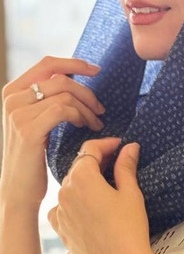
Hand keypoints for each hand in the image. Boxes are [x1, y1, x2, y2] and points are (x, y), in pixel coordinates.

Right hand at [0, 55, 104, 209]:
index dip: (75, 64)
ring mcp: (18, 112)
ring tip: (97, 123)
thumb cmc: (32, 160)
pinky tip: (85, 127)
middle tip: (101, 109)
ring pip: (64, 95)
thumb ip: (45, 103)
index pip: (47, 64)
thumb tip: (71, 85)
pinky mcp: (28, 130)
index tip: (96, 70)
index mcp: (13, 90)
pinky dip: (80, 116)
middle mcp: (12, 97)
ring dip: (87, 108)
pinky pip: (62, 111)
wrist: (19, 190)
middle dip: (87, 92)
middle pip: (60, 78)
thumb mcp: (35, 124)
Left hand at [47, 136, 164, 253]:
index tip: (119, 146)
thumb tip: (129, 148)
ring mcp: (61, 212)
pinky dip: (73, 205)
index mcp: (82, 177)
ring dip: (85, 185)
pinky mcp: (61, 230)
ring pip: (70, 189)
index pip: (90, 150)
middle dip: (96, 164)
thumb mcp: (131, 194)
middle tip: (116, 166)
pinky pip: (63, 209)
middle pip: (79, 168)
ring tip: (104, 191)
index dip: (106, 145)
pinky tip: (88, 211)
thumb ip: (126, 167)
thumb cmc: (130, 231)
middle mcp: (65, 191)